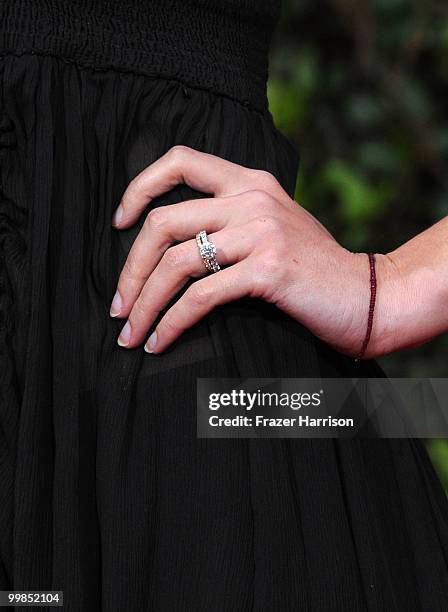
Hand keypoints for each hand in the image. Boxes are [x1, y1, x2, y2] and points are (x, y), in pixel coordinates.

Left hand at [110, 146, 387, 356]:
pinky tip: (161, 341)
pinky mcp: (268, 269)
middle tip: (119, 306)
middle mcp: (252, 198)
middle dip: (130, 270)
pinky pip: (201, 296)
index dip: (141, 188)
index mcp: (250, 182)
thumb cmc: (314, 270)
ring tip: (132, 333)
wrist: (368, 295)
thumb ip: (231, 222)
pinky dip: (172, 322)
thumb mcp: (273, 228)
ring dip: (144, 303)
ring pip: (175, 263)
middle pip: (163, 223)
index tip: (120, 222)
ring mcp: (261, 231)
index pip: (181, 160)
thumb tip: (172, 250)